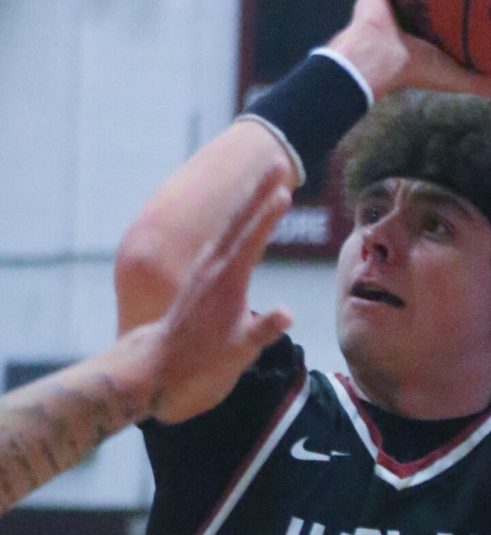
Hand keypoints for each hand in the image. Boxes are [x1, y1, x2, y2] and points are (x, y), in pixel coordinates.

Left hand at [145, 177, 292, 422]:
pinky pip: (222, 239)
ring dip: (247, 201)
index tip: (283, 189)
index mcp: (226, 283)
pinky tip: (240, 220)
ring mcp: (204, 272)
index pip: (251, 240)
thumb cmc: (199, 367)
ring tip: (262, 180)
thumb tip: (288, 312)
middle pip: (238, 220)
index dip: (268, 215)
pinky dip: (236, 223)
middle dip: (258, 191)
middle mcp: (212, 269)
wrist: (157, 372)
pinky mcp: (199, 279)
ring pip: (228, 227)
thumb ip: (262, 330)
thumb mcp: (236, 354)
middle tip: (275, 162)